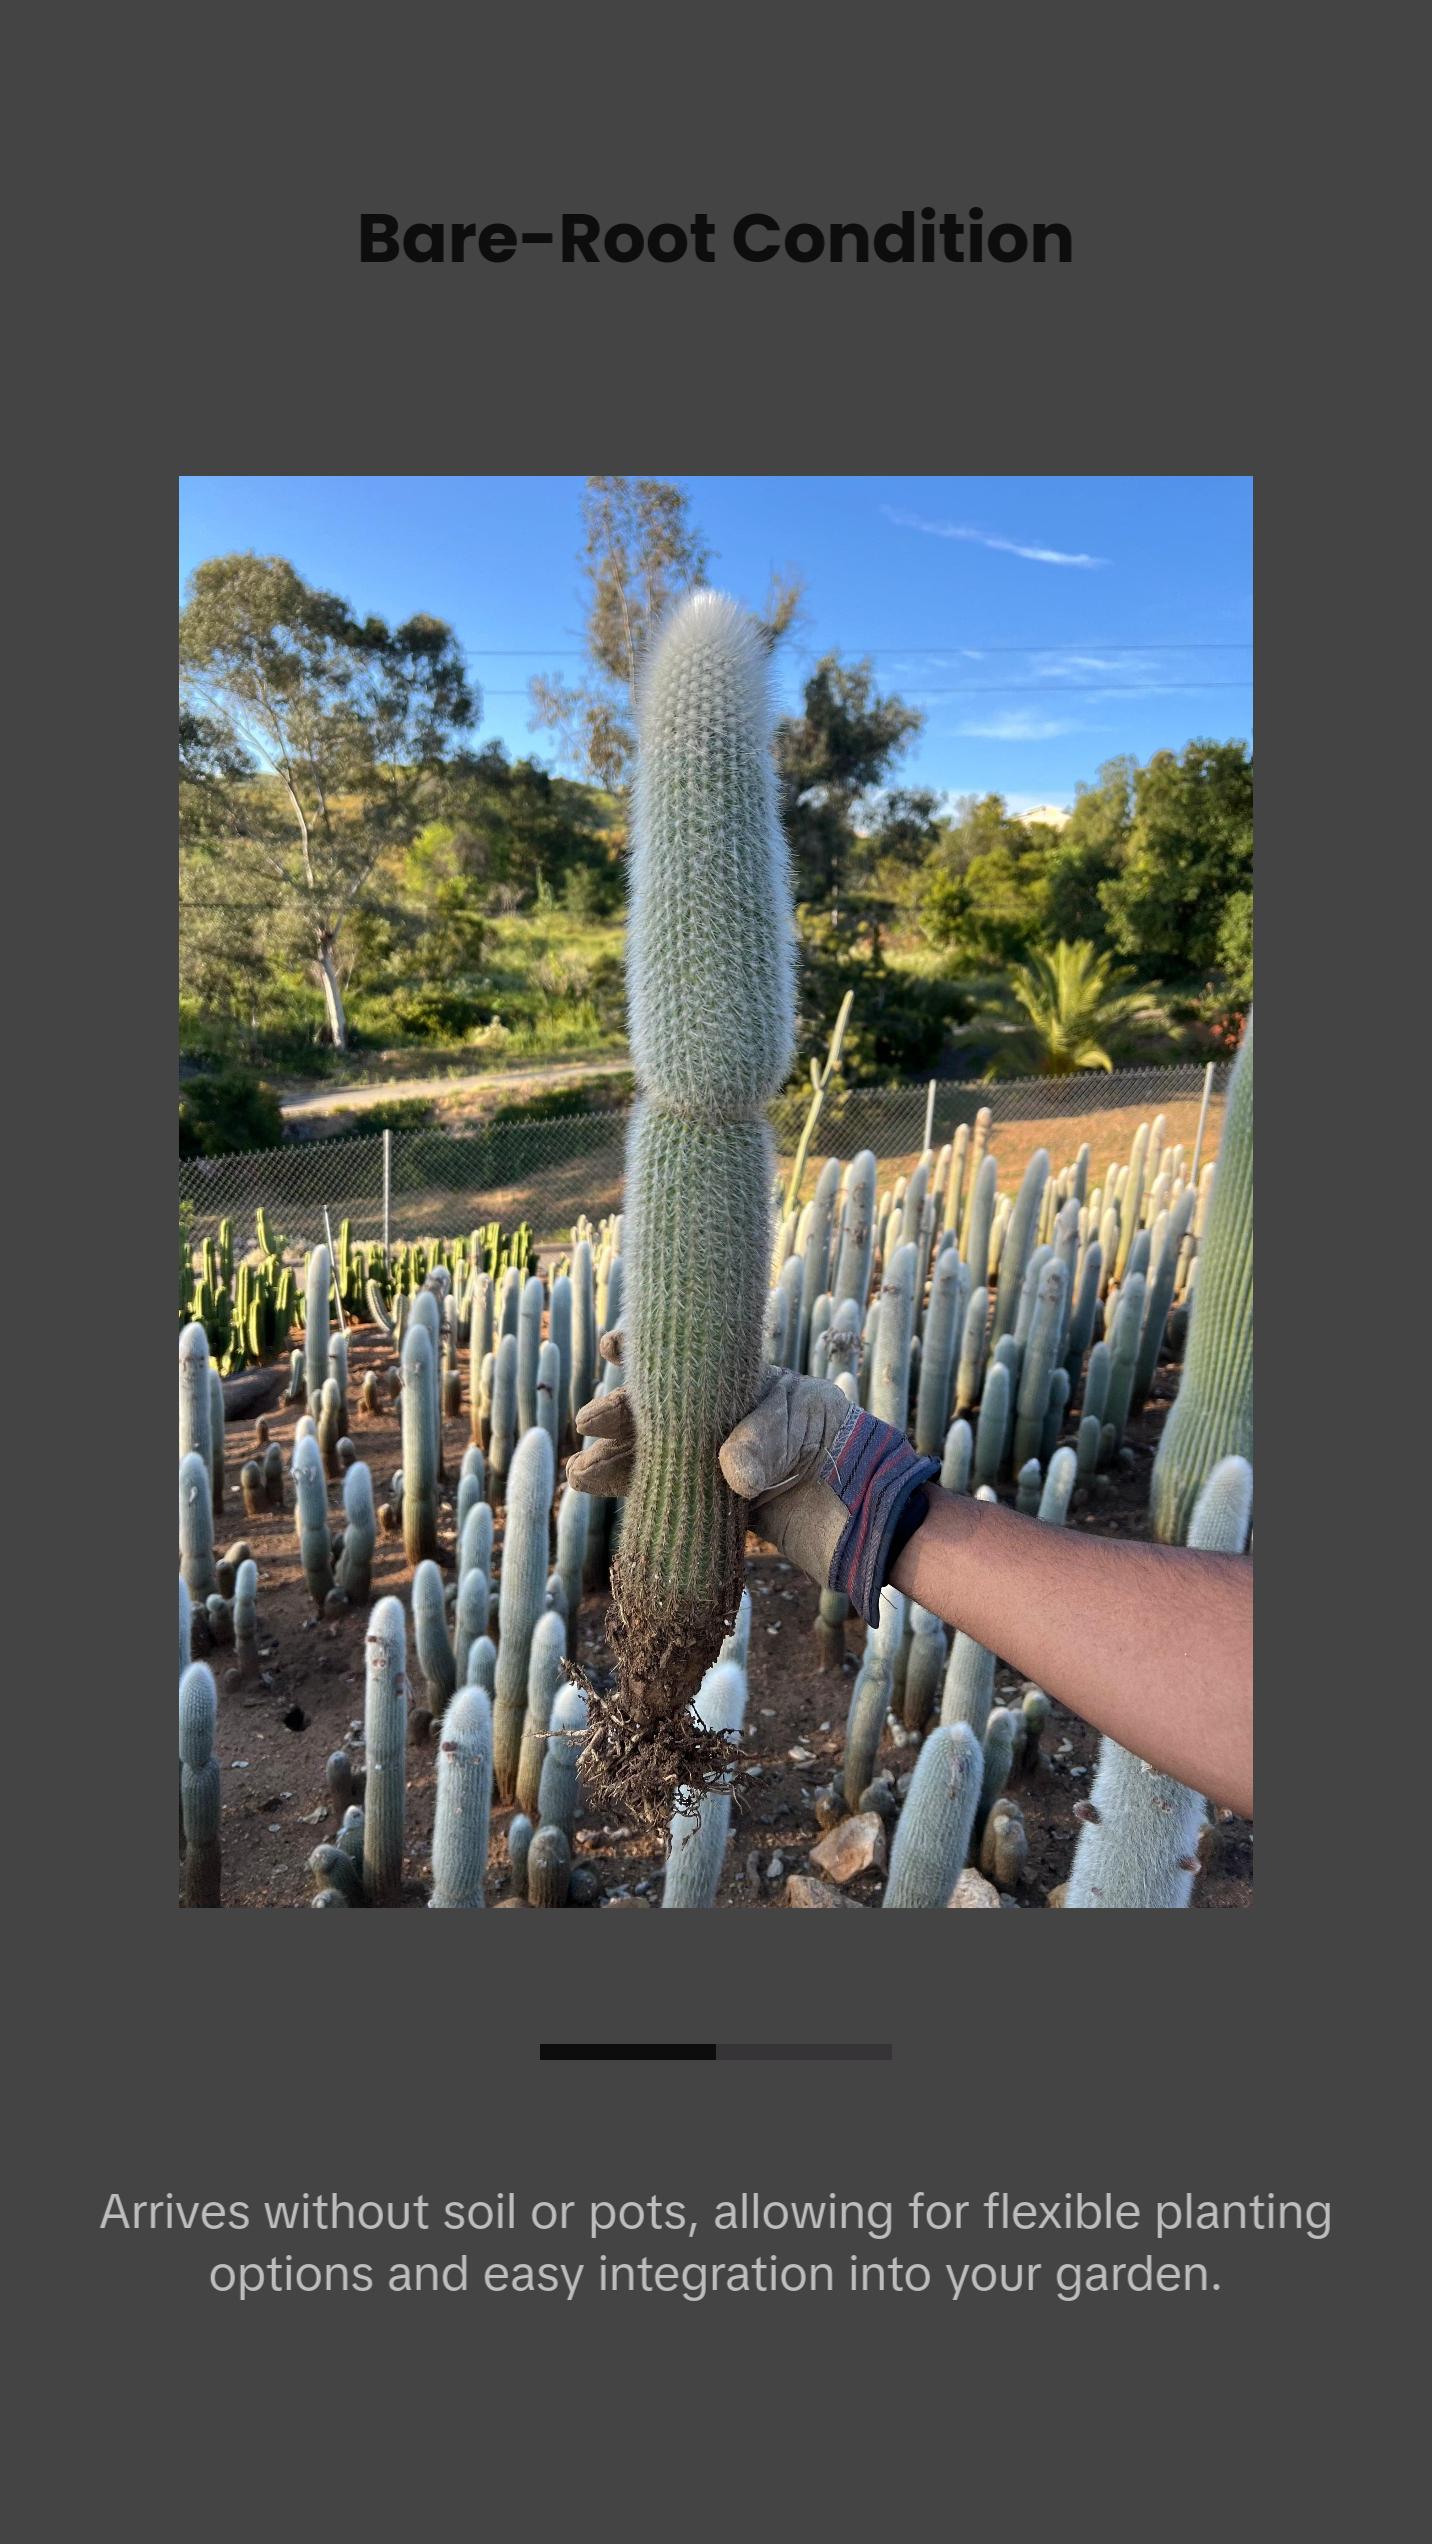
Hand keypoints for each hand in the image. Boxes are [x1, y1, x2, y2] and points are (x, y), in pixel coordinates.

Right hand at [565, 1337, 856, 1590]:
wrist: (872, 1512)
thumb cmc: (847, 1449)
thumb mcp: (805, 1427)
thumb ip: (765, 1443)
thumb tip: (730, 1473)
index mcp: (746, 1384)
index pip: (690, 1360)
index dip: (650, 1350)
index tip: (614, 1345)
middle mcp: (727, 1420)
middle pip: (664, 1412)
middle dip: (624, 1415)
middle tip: (592, 1423)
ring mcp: (721, 1462)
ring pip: (658, 1455)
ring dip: (619, 1460)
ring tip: (581, 1472)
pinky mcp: (720, 1505)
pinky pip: (669, 1493)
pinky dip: (636, 1492)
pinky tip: (600, 1489)